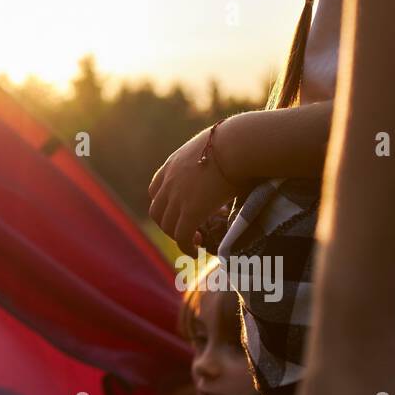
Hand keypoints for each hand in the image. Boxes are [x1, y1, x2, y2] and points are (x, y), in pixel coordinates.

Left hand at [147, 124, 241, 251]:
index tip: (178, 212)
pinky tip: (196, 253)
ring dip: (178, 237)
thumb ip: (214, 158)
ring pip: (168, 226)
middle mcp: (170, 181)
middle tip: (187, 231)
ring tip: (194, 242)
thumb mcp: (215, 148)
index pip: (156, 190)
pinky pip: (182, 236)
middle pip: (157, 211)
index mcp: (173, 164)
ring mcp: (177, 196)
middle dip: (169, 225)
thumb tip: (233, 161)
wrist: (238, 144)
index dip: (164, 204)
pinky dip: (186, 247)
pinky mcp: (191, 211)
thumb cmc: (237, 142)